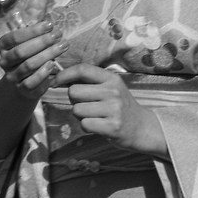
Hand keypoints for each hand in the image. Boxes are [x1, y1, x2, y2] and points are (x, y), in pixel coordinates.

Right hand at [0, 21, 62, 160]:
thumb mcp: (28, 44)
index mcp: (3, 46)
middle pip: (21, 51)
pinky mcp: (22, 89)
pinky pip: (32, 81)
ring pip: (28, 65)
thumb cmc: (28, 57)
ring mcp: (12, 76)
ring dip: (47, 55)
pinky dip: (43, 73)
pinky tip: (53, 65)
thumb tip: (51, 21)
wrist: (21, 85)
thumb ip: (35, 34)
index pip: (14, 37)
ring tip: (62, 46)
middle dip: (41, 42)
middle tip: (58, 35)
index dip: (32, 31)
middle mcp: (4, 61)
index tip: (49, 25)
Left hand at [47, 64, 166, 156]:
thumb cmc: (120, 107)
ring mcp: (114, 109)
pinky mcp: (112, 126)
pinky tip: (98, 126)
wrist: (141, 128)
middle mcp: (113, 91)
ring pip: (77, 110)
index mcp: (111, 79)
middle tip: (87, 106)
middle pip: (74, 91)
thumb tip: (60, 77)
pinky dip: (87, 127)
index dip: (64, 74)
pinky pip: (84, 124)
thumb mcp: (111, 88)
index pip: (82, 69)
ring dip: (80, 116)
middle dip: (74, 101)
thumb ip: (91, 82)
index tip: (55, 82)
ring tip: (95, 117)